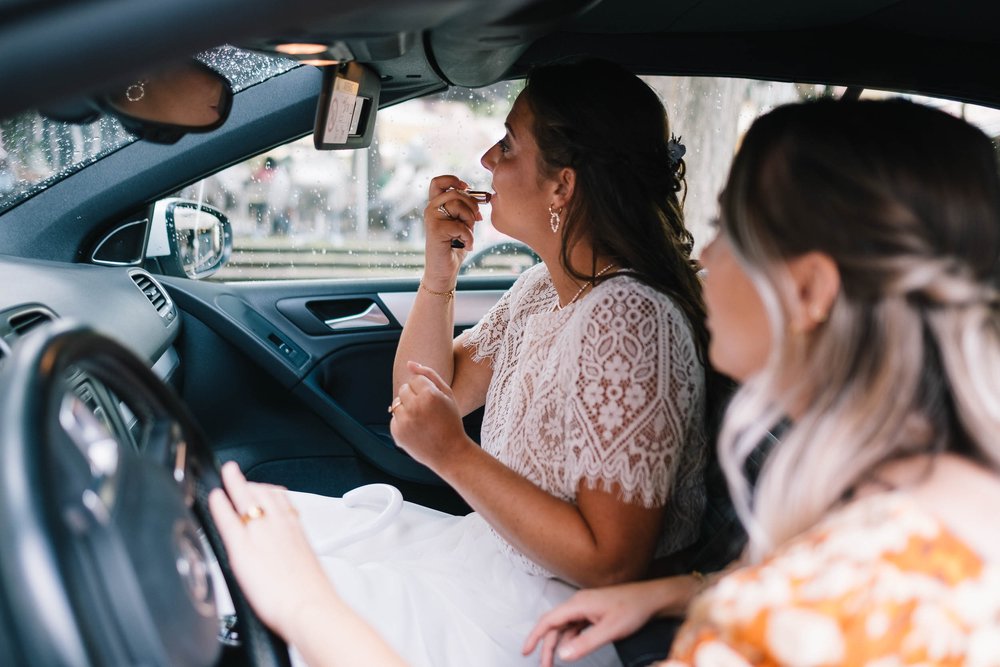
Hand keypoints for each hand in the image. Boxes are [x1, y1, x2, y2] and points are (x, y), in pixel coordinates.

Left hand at [208, 462, 338, 639]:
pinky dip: (219, 504)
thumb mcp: (307, 568)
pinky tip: (214, 498)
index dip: (268, 489)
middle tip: (237, 475)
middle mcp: (279, 526)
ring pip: (247, 497)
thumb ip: (294, 557)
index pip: (281, 499)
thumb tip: (293, 564)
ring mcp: (260, 534)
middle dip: (249, 481)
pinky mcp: (242, 547)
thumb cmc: (311, 595)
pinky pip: (227, 518)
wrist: (308, 607)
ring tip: (227, 478)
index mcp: (296, 531)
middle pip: (263, 492)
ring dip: (235, 483)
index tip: (262, 487)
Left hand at [389, 360, 472, 471]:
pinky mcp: (397, 433)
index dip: (426, 390)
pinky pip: (394, 418)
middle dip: (413, 396)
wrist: (450, 452)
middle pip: (404, 389)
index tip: (434, 402)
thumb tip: (409, 363)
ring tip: (422, 420)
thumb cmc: (450, 420)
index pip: (416, 379)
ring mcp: (404, 421)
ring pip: (396, 403)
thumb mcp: (447, 394)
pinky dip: (403, 422)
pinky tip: (416, 430)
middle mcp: (414, 407)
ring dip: (407, 408)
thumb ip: (429, 374)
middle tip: (428, 411)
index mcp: (429, 395)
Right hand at [422, 174, 484, 287]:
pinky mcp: (435, 230)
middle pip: (456, 193)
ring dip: (469, 221)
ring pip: (458, 205)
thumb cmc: (455, 246)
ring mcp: (431, 218)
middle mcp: (430, 208)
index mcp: (436, 205)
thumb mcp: (463, 222)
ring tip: (467, 234)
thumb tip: (481, 196)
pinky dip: (469, 237)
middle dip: (471, 206)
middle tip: (475, 221)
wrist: (445, 270)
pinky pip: (460, 226)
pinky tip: (467, 245)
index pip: (438, 181)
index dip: (453, 180)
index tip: (466, 188)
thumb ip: (467, 208)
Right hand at [523, 581, 676, 666]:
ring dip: (557, 644)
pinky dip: (569, 639)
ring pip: (564, 627)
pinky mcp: (593, 613)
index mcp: (578, 604)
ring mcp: (586, 608)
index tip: (526, 651)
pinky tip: (570, 650)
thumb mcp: (610, 630)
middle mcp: (578, 604)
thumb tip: (562, 655)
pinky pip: (574, 627)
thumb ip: (585, 644)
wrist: (651, 599)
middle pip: (554, 625)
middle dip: (545, 646)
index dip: (534, 636)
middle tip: (543, 666)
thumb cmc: (633, 609)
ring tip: (553, 662)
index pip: (548, 620)